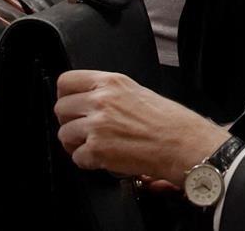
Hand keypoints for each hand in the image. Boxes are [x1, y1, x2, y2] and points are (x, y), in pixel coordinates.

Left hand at [55, 70, 229, 183]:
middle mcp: (101, 100)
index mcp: (111, 82)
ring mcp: (97, 125)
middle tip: (83, 130)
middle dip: (69, 122)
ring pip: (64, 134)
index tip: (70, 104)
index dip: (65, 96)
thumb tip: (89, 101)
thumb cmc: (171, 121)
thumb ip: (110, 93)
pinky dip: (88, 162)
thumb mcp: (138, 92)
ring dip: (76, 144)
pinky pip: (76, 157)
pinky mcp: (97, 150)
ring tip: (96, 146)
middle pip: (60, 108)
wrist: (184, 144)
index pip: (66, 81)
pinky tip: (105, 158)